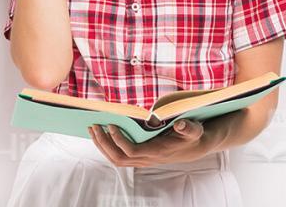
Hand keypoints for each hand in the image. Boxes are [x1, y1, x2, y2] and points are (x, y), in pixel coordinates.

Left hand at [88, 119, 208, 167]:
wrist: (192, 147)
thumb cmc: (190, 136)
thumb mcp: (193, 130)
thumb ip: (188, 128)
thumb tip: (180, 125)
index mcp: (156, 152)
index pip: (132, 151)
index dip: (119, 140)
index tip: (110, 124)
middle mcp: (147, 159)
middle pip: (119, 158)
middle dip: (104, 143)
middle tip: (94, 126)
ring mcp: (141, 160)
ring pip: (116, 159)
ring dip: (102, 145)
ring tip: (92, 129)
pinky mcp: (138, 157)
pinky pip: (118, 157)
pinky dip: (106, 147)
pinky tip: (100, 134)